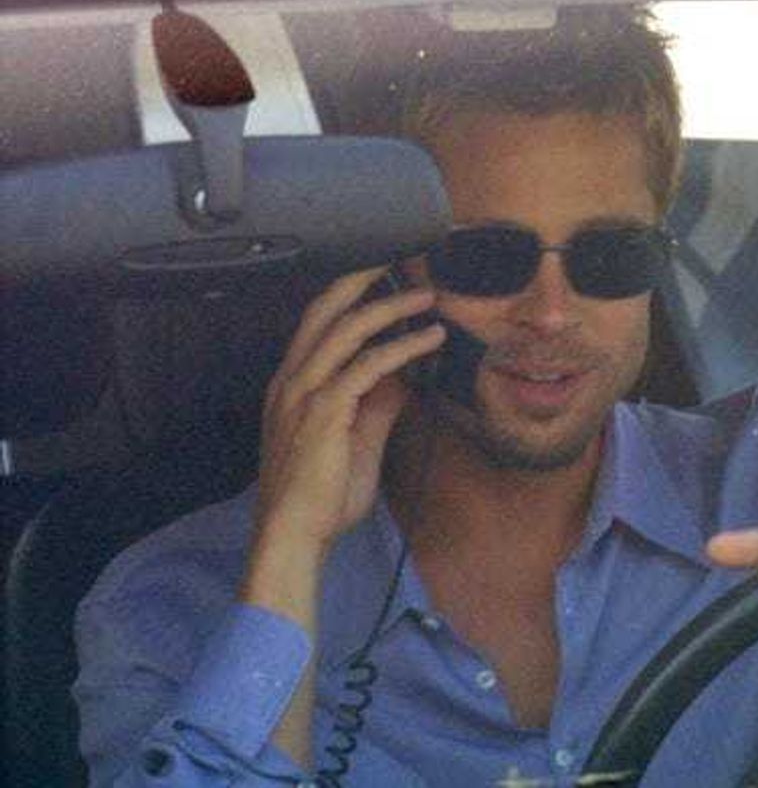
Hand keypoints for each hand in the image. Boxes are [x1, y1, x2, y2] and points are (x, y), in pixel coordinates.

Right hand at [256, 268, 444, 553]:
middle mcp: (292, 380)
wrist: (295, 535)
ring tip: (428, 298)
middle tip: (398, 257)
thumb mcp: (357, 442)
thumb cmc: (320, 497)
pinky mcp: (325, 410)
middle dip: (361, 278)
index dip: (348, 295)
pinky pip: (368, 365)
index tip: (381, 276)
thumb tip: (403, 378)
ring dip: (392, 307)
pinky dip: (403, 346)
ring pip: (347, 329)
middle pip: (324, 309)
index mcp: (292, 385)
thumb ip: (377, 406)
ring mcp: (303, 393)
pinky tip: (430, 338)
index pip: (317, 324)